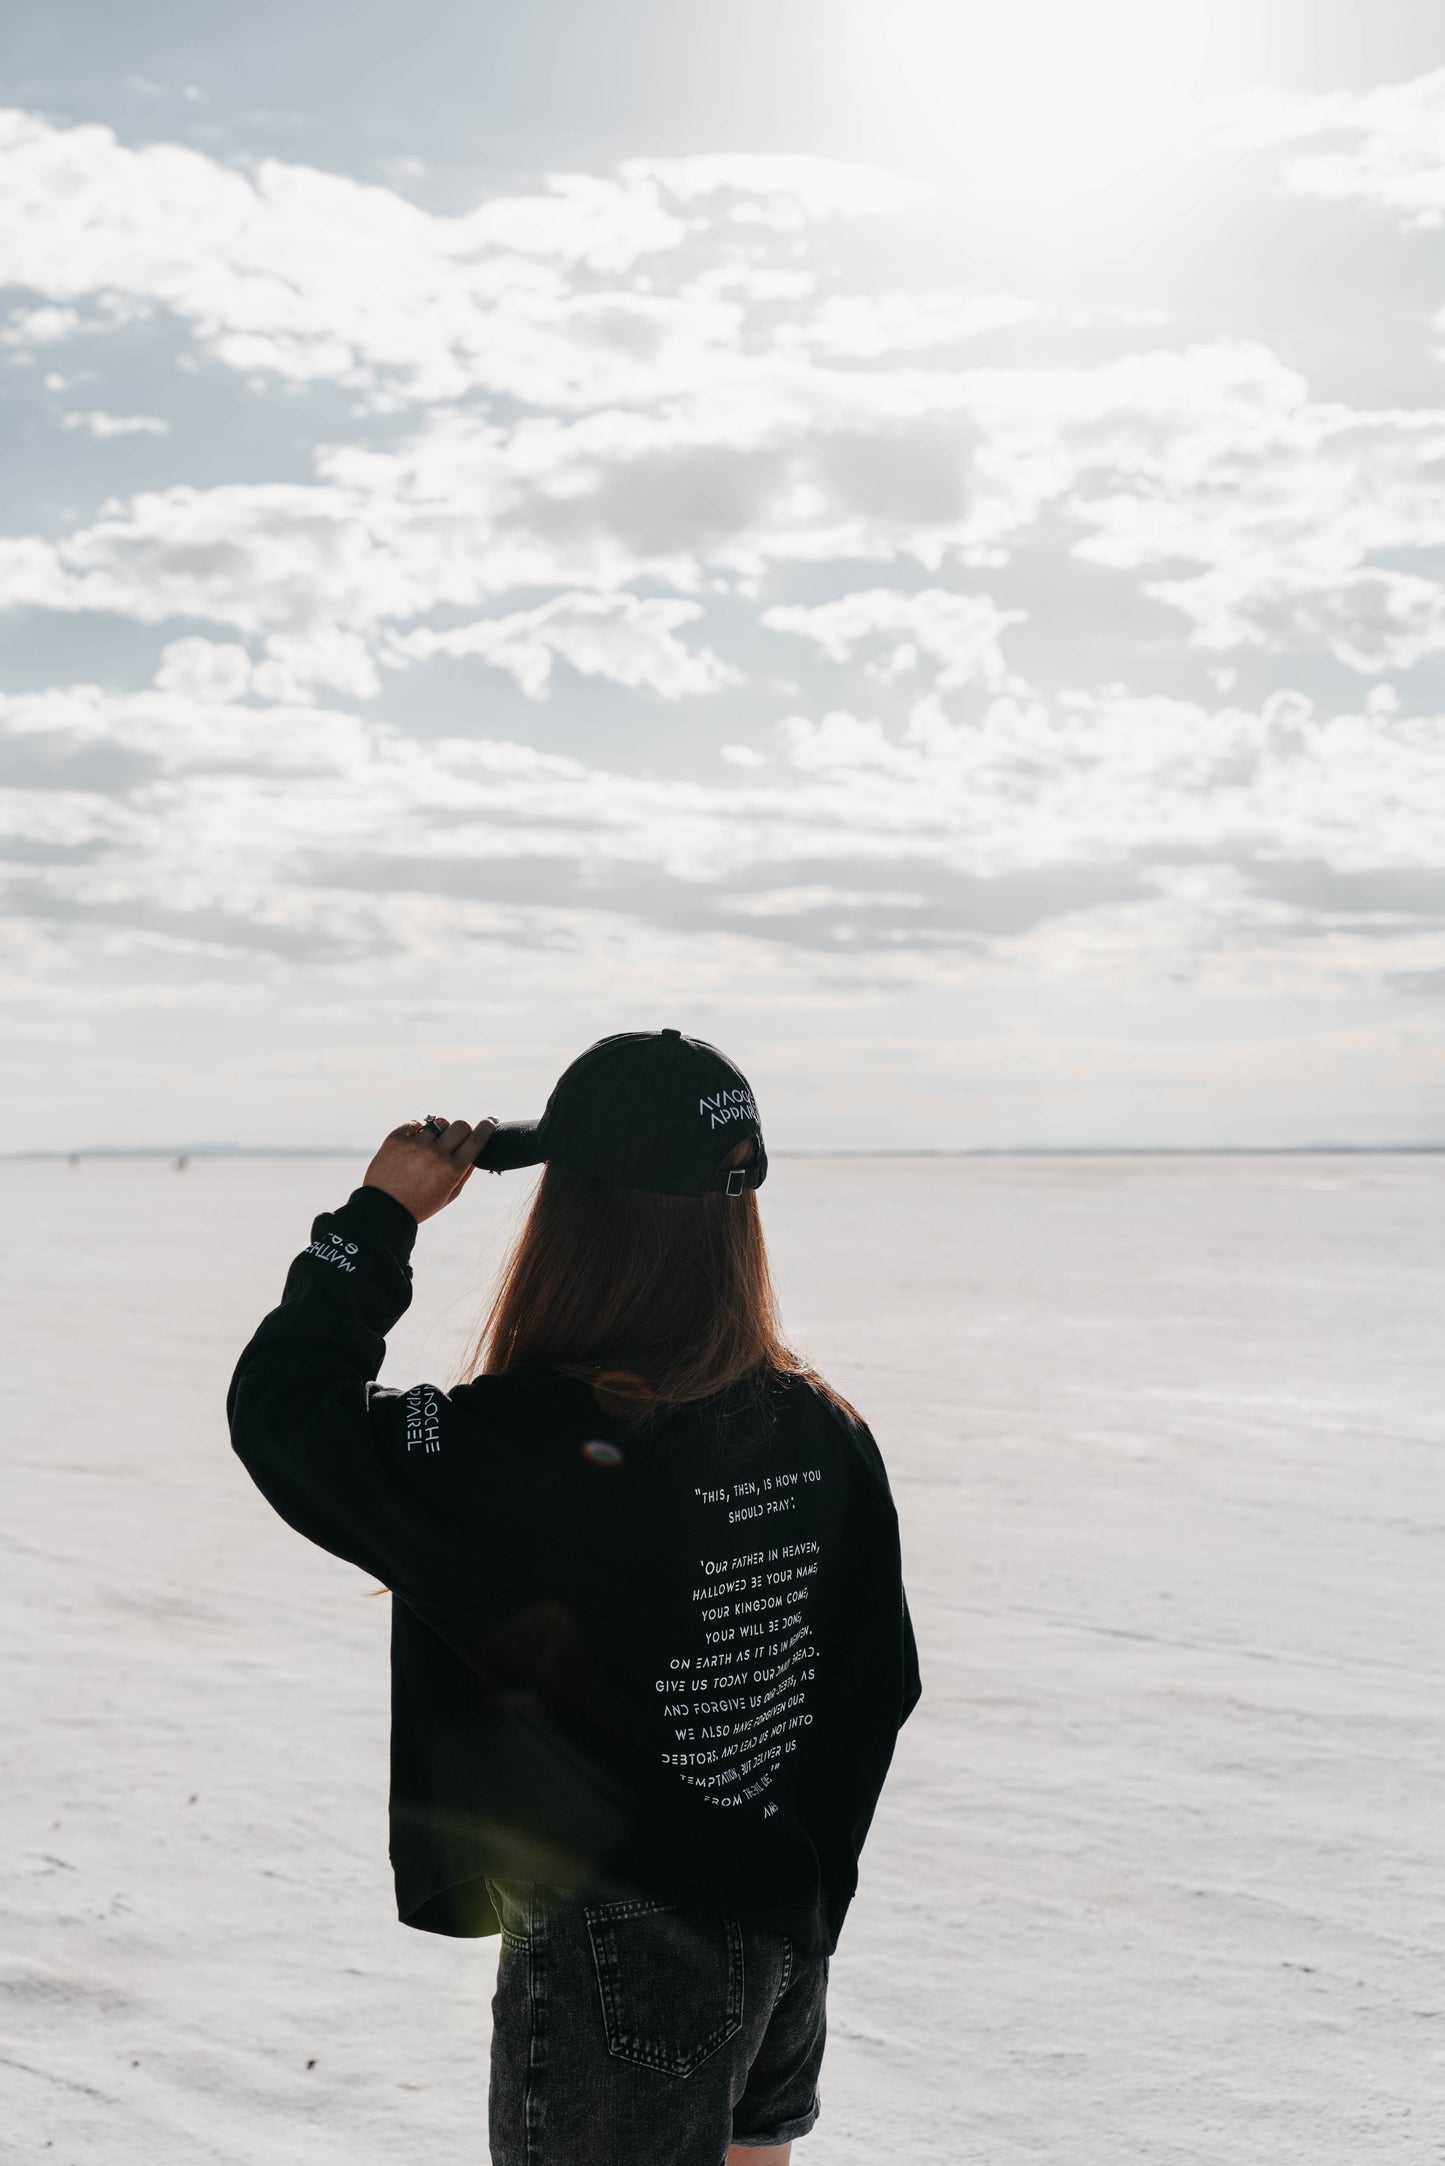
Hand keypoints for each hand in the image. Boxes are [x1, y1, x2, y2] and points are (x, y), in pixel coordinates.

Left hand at [362, 1115, 498, 1224]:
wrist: (383, 1210)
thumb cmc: (419, 1205)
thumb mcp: (449, 1195)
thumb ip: (465, 1171)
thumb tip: (475, 1149)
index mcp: (452, 1169)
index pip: (477, 1138)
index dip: (487, 1127)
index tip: (489, 1121)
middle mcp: (436, 1154)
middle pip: (461, 1125)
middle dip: (461, 1131)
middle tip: (453, 1140)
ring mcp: (416, 1144)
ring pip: (438, 1123)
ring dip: (438, 1133)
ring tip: (426, 1149)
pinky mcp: (397, 1138)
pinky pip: (416, 1123)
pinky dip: (417, 1132)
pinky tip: (411, 1147)